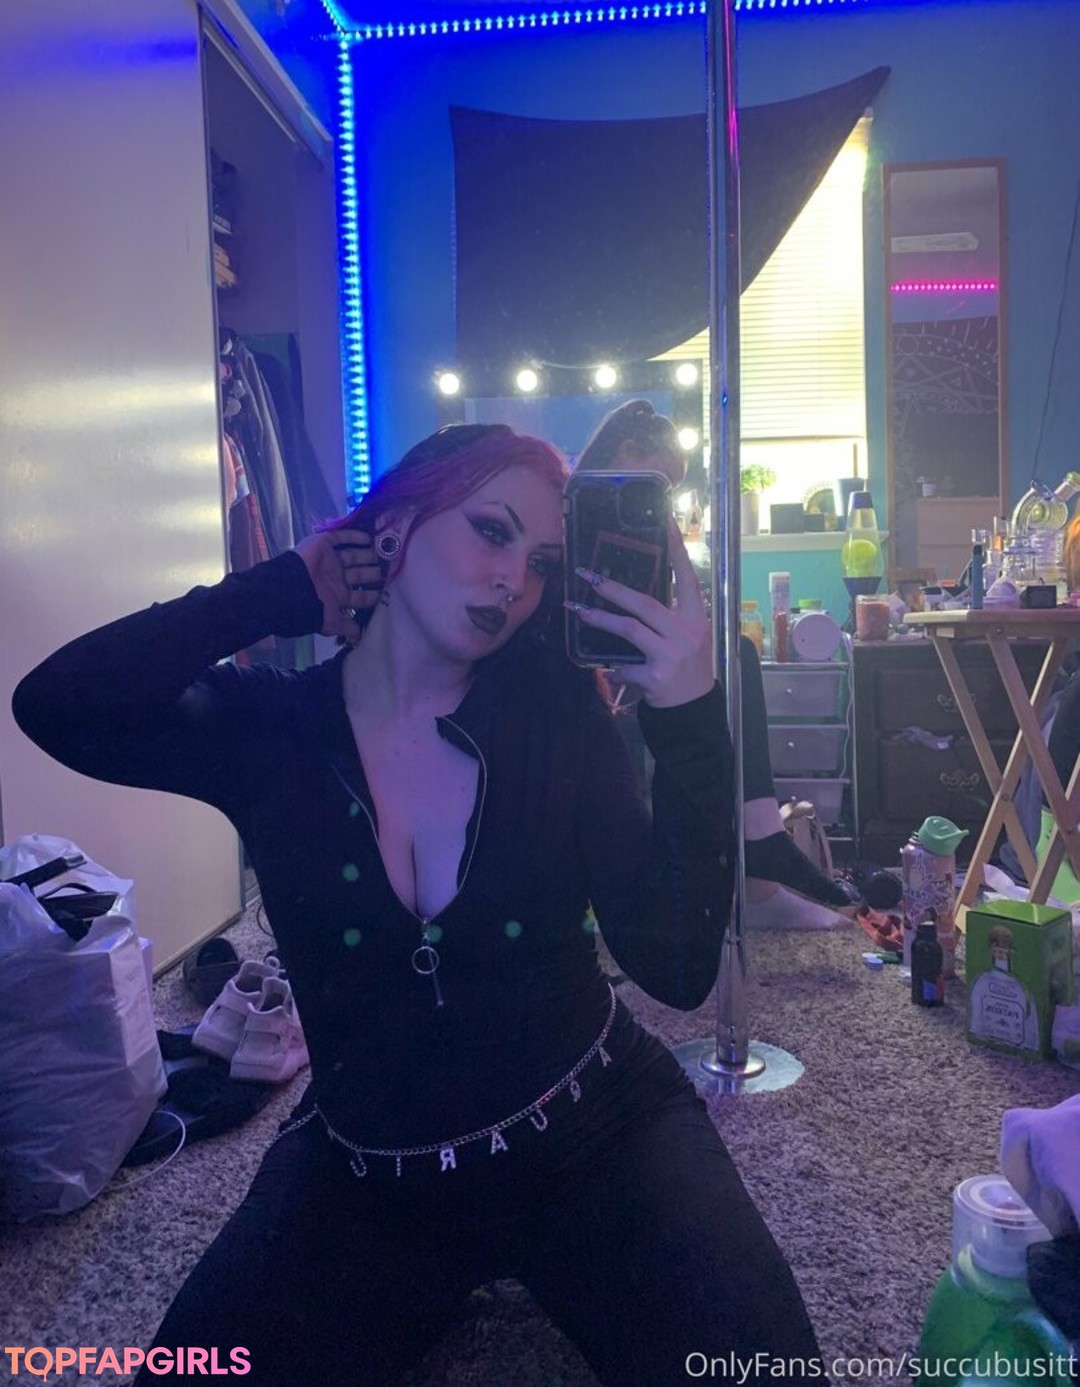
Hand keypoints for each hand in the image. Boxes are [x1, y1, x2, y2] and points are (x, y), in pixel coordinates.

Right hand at [294, 528, 381, 637]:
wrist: (289, 587)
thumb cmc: (311, 606)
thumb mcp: (330, 622)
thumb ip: (346, 627)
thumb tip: (359, 637)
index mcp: (337, 595)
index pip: (359, 596)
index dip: (371, 595)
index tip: (383, 593)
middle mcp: (335, 578)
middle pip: (359, 574)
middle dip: (371, 573)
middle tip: (384, 570)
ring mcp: (330, 561)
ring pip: (353, 556)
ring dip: (366, 556)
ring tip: (379, 554)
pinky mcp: (323, 545)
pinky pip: (341, 537)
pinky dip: (354, 536)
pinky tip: (367, 538)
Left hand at [569, 518, 713, 707]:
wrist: (694, 710)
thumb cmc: (686, 668)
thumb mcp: (687, 637)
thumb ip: (667, 617)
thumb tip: (630, 595)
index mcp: (697, 617)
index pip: (687, 577)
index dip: (676, 549)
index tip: (665, 522)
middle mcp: (686, 632)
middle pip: (644, 602)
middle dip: (612, 588)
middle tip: (587, 575)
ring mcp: (671, 654)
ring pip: (629, 629)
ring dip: (599, 619)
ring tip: (577, 610)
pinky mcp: (656, 676)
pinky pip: (624, 665)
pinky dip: (614, 667)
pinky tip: (609, 669)